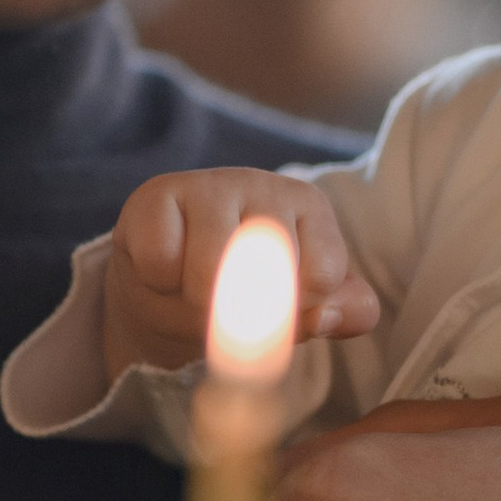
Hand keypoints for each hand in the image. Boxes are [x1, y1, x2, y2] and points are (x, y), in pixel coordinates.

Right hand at [102, 167, 379, 380]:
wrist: (168, 288)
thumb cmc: (247, 293)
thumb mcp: (308, 307)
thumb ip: (345, 311)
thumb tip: (326, 315)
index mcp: (311, 207)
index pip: (323, 275)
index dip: (298, 308)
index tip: (278, 301)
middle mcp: (265, 186)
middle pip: (266, 276)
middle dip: (245, 312)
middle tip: (230, 304)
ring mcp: (209, 185)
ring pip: (210, 272)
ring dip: (197, 301)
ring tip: (195, 289)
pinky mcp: (155, 194)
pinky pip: (161, 264)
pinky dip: (159, 284)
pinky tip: (165, 269)